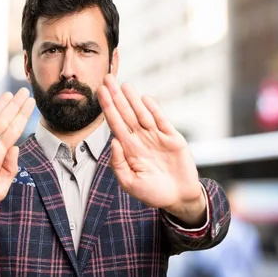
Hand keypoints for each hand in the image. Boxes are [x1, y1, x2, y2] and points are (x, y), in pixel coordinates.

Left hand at [98, 74, 204, 223]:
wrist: (179, 198)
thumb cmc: (153, 193)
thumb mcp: (130, 183)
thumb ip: (118, 164)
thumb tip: (112, 142)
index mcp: (129, 149)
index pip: (115, 124)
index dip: (107, 108)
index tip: (99, 93)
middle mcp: (141, 140)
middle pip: (126, 114)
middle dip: (116, 96)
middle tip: (106, 78)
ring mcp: (157, 137)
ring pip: (142, 114)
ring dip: (132, 99)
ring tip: (123, 84)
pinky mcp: (173, 138)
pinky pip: (161, 121)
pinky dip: (153, 109)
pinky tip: (144, 99)